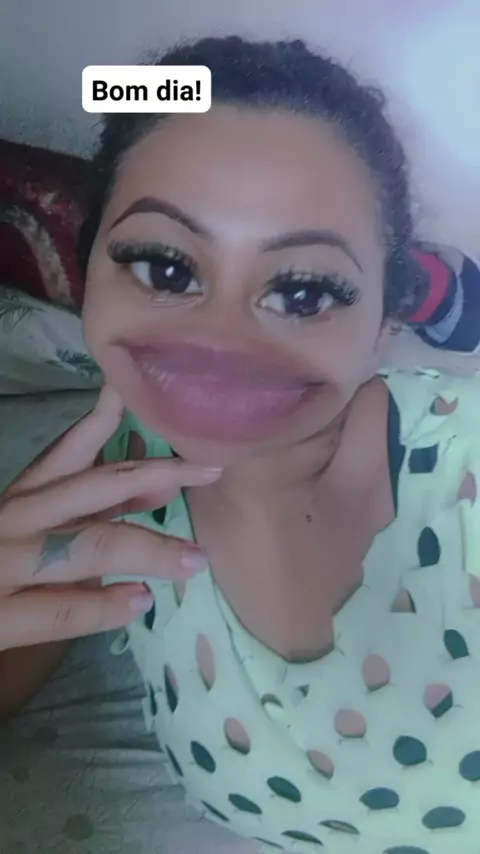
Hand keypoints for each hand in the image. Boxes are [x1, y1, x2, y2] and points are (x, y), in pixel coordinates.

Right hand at [0, 386, 220, 649]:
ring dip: (149, 549)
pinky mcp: (3, 616)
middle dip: (157, 474)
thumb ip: (98, 506)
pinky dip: (103, 606)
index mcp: (30, 492)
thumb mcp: (47, 523)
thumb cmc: (8, 560)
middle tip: (210, 470)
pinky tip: (138, 602)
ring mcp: (10, 564)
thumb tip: (165, 485)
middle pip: (96, 487)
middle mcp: (20, 517)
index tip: (160, 396)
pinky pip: (61, 611)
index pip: (73, 446)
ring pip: (91, 546)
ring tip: (195, 559)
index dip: (113, 416)